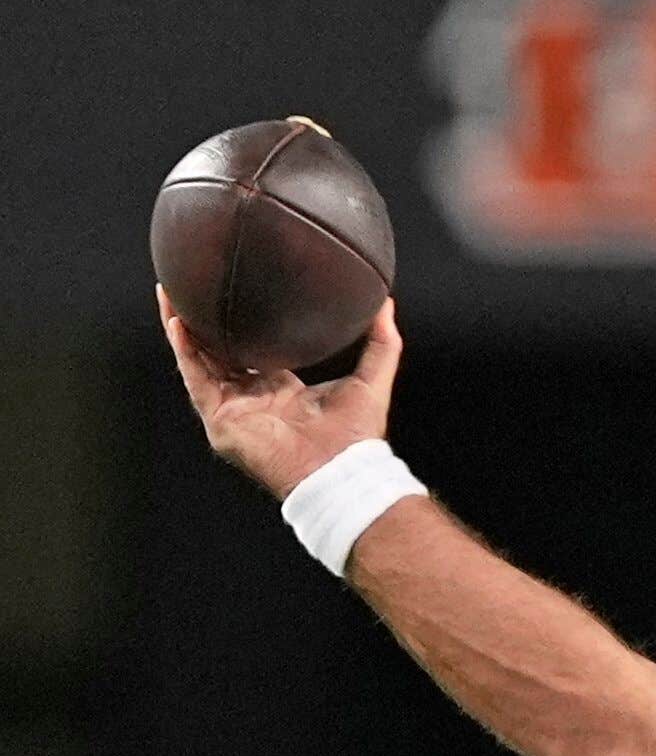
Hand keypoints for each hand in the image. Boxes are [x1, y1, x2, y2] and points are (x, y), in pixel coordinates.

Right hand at [159, 285, 402, 500]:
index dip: (240, 326)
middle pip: (217, 352)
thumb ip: (382, 342)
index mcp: (280, 389)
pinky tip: (178, 322)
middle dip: (202, 321)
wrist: (340, 470)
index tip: (236, 294)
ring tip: (170, 293)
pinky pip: (195, 379)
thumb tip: (386, 304)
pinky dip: (185, 351)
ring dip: (182, 328)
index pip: (251, 351)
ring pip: (198, 361)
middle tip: (191, 286)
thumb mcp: (372, 378)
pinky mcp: (220, 418)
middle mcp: (251, 398)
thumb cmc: (356, 436)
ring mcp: (233, 409)